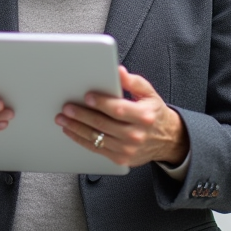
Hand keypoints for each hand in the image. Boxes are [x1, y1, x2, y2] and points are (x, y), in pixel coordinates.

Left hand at [55, 66, 188, 167]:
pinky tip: (71, 131)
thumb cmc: (153, 113)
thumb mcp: (149, 94)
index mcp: (144, 116)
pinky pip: (96, 149)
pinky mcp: (120, 159)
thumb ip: (133, 82)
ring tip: (63, 119)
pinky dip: (81, 140)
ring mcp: (127, 149)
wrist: (166, 140)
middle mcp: (136, 134)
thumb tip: (118, 71)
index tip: (87, 96)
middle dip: (82, 115)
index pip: (118, 109)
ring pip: (96, 138)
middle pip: (103, 124)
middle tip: (67, 108)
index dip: (101, 103)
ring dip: (76, 128)